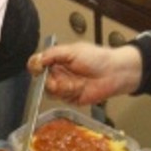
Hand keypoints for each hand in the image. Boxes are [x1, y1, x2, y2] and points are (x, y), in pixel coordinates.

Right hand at [27, 42, 141, 104]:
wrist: (114, 72)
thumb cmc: (97, 58)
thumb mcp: (72, 51)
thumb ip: (53, 54)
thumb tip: (36, 60)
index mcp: (56, 60)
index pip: (37, 64)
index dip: (36, 67)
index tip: (38, 68)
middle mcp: (58, 74)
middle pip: (41, 80)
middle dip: (49, 80)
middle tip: (58, 76)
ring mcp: (64, 87)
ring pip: (50, 92)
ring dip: (61, 87)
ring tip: (75, 82)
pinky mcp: (71, 98)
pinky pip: (62, 99)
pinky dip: (69, 93)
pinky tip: (79, 88)